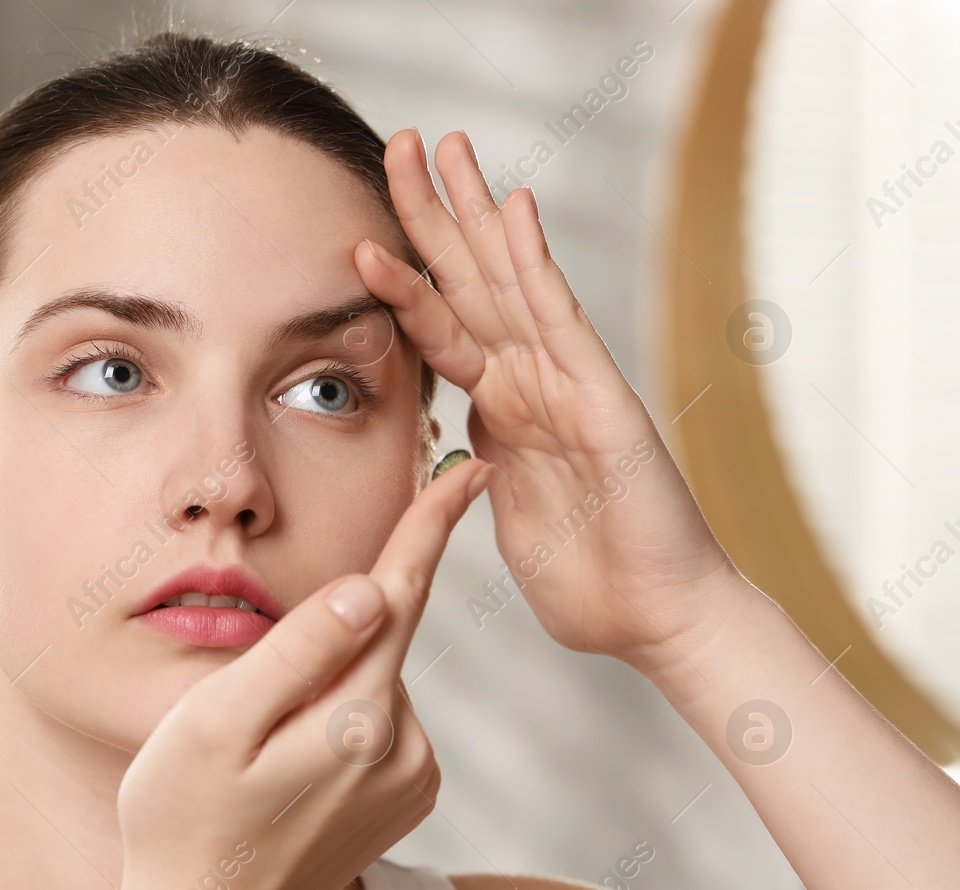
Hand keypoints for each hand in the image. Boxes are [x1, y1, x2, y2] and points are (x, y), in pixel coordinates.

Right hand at [113, 455, 490, 889]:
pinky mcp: (405, 800)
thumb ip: (296, 651)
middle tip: (250, 693)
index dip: (428, 526)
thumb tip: (370, 588)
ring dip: (327, 683)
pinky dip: (338, 717)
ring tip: (256, 746)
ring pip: (374, 680)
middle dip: (330, 629)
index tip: (466, 471)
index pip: (400, 595)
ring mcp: (411, 781)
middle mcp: (405, 748)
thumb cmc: (183, 817)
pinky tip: (286, 764)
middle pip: (379, 637)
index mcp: (357, 718)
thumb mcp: (216, 722)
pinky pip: (377, 722)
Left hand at [355, 130, 742, 671]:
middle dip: (431, 215)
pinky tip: (512, 209)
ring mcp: (566, 382)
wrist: (656, 619)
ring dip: (474, 213)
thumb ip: (471, 482)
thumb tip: (454, 460)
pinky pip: (559, 319)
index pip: (439, 330)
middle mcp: (531, 382)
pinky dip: (533, 263)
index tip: (358, 235)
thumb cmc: (592, 584)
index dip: (400, 280)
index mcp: (501, 412)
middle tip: (398, 144)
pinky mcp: (599, 397)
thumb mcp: (504, 520)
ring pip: (508, 281)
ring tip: (445, 146)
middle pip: (468, 283)